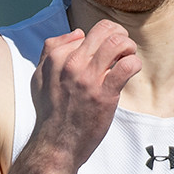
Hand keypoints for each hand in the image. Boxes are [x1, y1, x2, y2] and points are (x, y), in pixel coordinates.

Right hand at [29, 21, 140, 169]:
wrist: (56, 143)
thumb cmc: (50, 112)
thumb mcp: (39, 76)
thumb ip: (52, 50)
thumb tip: (77, 33)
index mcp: (57, 57)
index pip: (85, 33)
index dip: (99, 41)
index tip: (102, 55)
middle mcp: (72, 64)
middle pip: (104, 29)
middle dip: (119, 35)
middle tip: (121, 49)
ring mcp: (88, 78)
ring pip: (118, 42)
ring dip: (128, 47)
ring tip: (127, 58)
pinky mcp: (104, 93)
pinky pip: (127, 66)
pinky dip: (134, 64)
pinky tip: (130, 71)